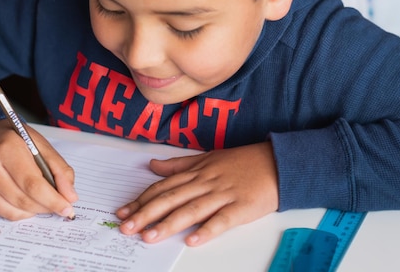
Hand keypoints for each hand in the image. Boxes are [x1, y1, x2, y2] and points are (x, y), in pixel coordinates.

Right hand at [0, 120, 78, 219]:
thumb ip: (60, 170)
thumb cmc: (15, 142)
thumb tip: (70, 197)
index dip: (53, 200)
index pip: (33, 183)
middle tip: (60, 207)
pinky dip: (21, 213)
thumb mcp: (42, 146)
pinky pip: (3, 213)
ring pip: (14, 210)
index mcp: (8, 147)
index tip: (68, 208)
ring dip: (35, 211)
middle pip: (24, 199)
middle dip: (47, 207)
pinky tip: (28, 203)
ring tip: (44, 202)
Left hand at [116, 141, 278, 245]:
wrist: (277, 162)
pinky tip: (192, 240)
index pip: (163, 187)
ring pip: (191, 210)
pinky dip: (207, 229)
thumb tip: (152, 165)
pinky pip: (222, 220)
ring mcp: (223, 194)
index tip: (123, 212)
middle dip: (146, 213)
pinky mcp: (241, 207)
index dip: (141, 200)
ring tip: (150, 237)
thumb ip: (178, 164)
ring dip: (169, 223)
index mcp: (196, 171)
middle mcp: (205, 182)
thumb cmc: (241, 161)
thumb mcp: (208, 157)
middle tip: (126, 227)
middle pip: (172, 198)